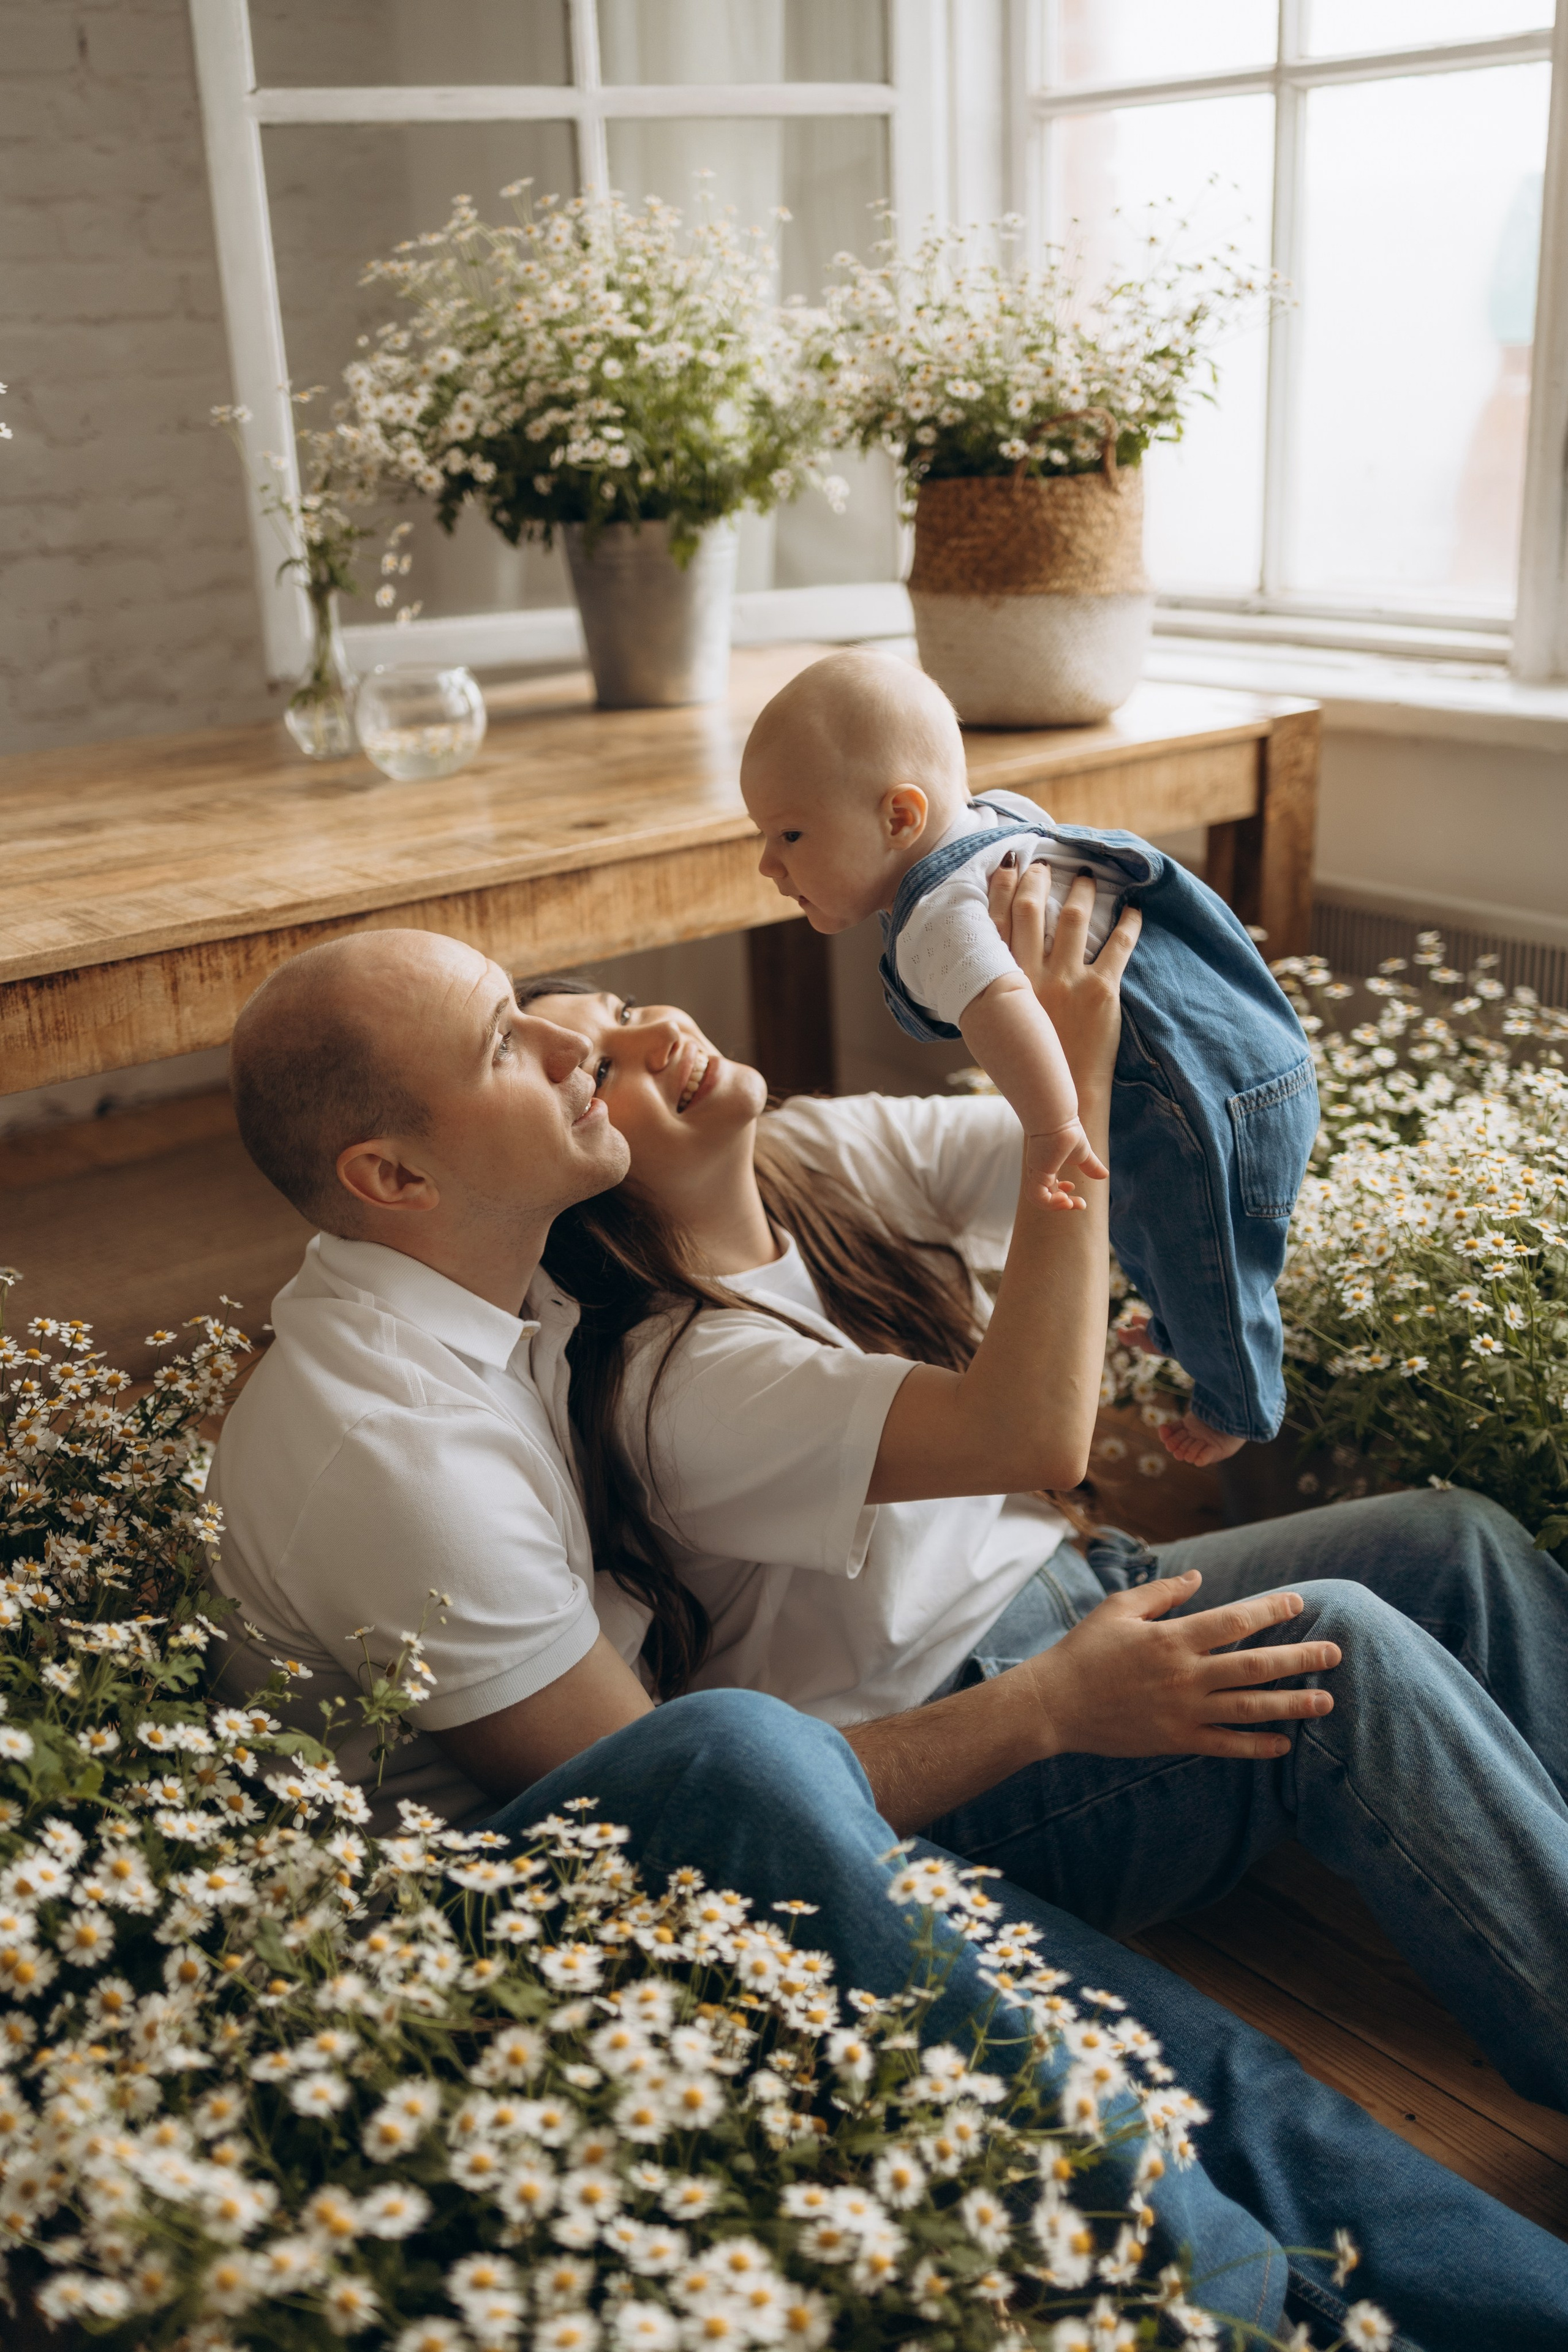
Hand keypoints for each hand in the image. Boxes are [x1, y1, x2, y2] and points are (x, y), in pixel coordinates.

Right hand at [989, 860, 1139, 1095]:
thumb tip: (992, 967)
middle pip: (1032, 910)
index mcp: (1004, 983)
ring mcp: (1066, 981)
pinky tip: (1134, 910)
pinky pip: (1118, 946)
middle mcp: (1031, 976)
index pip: (998, 922)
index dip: (1003, 889)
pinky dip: (1128, 924)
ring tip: (1090, 877)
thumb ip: (997, 992)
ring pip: (1074, 919)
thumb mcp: (999, 1025)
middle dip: (1039, 879)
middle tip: (1047, 864)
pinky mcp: (1101, 992)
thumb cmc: (1030, 1063)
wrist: (1061, 1098)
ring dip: (1083, 892)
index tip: (1010, 866)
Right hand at [1024, 1570, 1340, 1760]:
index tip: (1298, 1601)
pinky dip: (1256, 1746)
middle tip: (1334, 1654)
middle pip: (1256, 1665)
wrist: (1055, 1704)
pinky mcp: (1176, 1740)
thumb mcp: (1119, 1609)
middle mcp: (1186, 1675)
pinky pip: (1225, 1745)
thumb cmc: (1085, 1650)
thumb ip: (1162, 1593)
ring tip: (1326, 1702)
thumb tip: (1200, 1577)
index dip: (1271, 1609)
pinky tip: (1284, 1744)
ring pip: (1250, 1708)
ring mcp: (1184, 1711)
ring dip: (1292, 1705)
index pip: (1235, 1621)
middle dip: (1300, 1658)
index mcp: (1173, 1638)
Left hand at [1026, 1115, 1109, 1209]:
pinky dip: (1051, 1202)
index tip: (1079, 1196)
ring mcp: (1036, 1172)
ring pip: (1038, 1199)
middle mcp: (1039, 1171)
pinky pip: (1038, 1196)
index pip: (1050, 1189)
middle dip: (1062, 1204)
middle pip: (1044, 1196)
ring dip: (1055, 1206)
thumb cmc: (1068, 1131)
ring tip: (1069, 1203)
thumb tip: (1104, 1176)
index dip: (1062, 1196)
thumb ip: (1091, 1166)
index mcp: (1047, 1167)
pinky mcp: (1036, 1172)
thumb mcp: (1083, 1154)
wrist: (1059, 1119)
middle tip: (1079, 1205)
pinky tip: (1065, 1198)